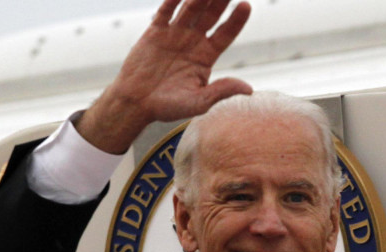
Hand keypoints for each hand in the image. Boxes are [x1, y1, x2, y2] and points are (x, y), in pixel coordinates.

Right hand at [78, 0, 252, 152]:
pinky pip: (165, 12)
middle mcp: (193, 41)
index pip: (225, 33)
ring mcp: (174, 34)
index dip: (236, 20)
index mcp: (206, 56)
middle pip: (211, 16)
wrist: (136, 104)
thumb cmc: (169, 107)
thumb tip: (249, 89)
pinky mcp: (155, 32)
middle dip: (220, 1)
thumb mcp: (199, 102)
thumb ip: (222, 92)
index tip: (246, 5)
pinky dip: (172, 1)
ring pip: (190, 9)